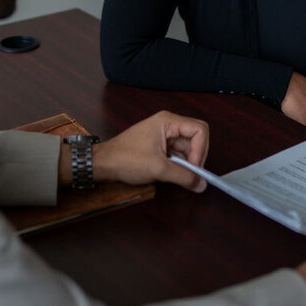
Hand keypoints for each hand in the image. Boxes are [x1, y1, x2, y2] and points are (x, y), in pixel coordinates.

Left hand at [93, 111, 208, 191]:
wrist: (103, 164)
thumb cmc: (124, 158)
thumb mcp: (158, 169)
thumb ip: (183, 176)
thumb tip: (201, 184)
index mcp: (168, 121)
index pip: (199, 130)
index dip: (201, 149)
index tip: (195, 168)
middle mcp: (168, 125)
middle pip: (196, 138)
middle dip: (197, 157)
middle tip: (192, 175)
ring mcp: (164, 135)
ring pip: (187, 148)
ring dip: (187, 163)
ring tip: (179, 176)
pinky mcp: (160, 146)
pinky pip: (178, 154)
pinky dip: (179, 165)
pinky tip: (172, 174)